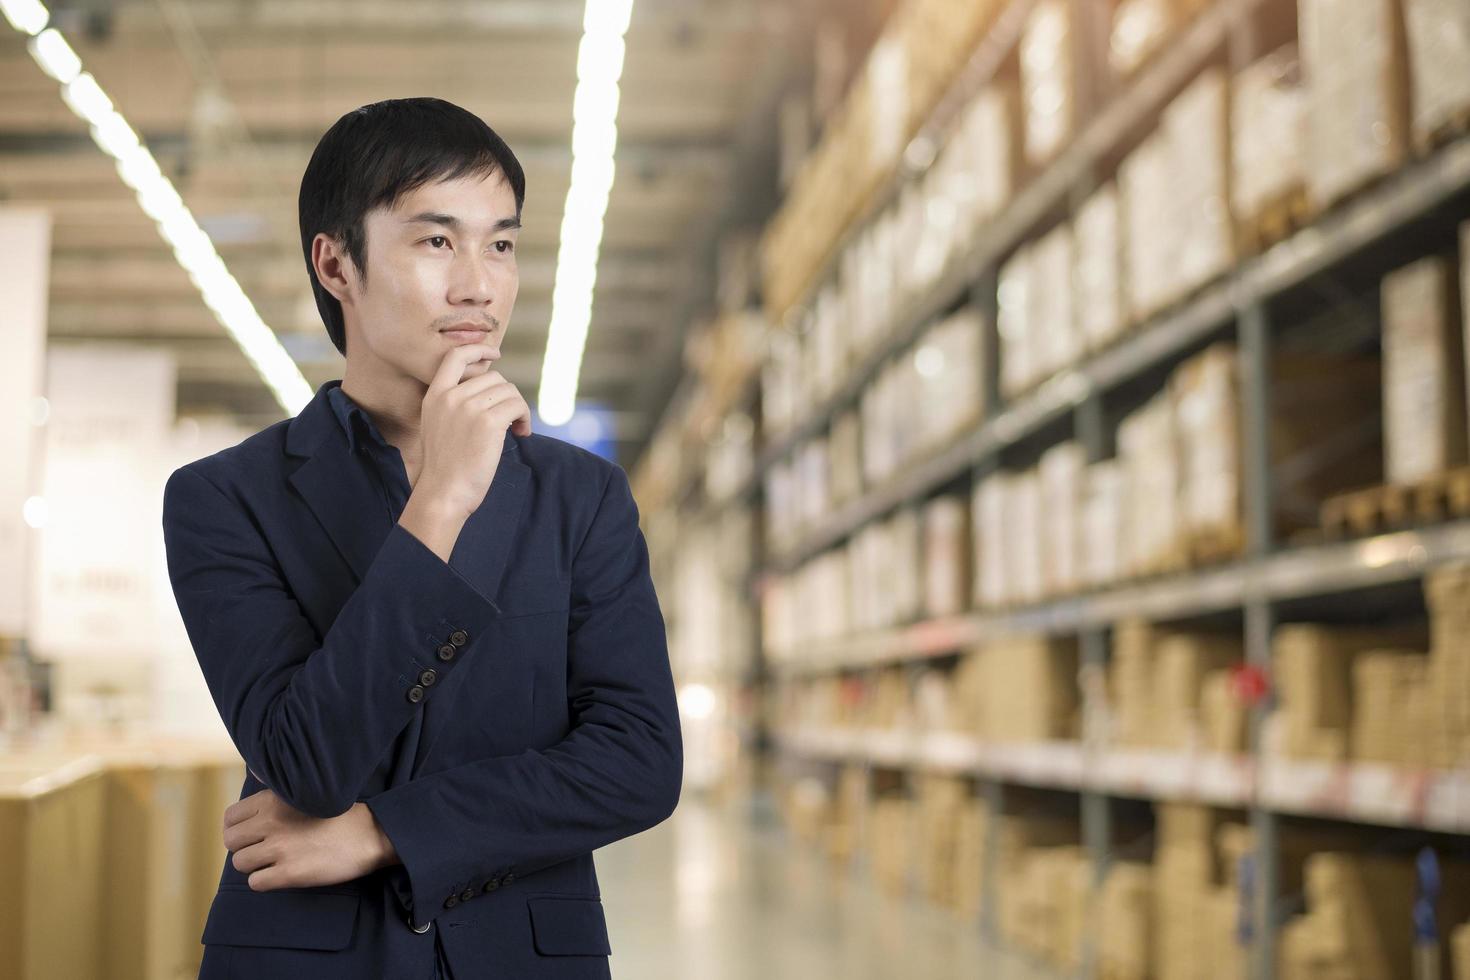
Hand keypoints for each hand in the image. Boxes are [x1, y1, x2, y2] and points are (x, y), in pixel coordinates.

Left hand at [223, 788, 397, 890]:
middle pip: (231, 841)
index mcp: (272, 801)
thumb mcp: (305, 791)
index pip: (230, 817)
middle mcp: (271, 822)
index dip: (238, 827)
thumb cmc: (339, 813)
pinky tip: (281, 873)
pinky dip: (265, 880)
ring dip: (254, 865)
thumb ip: (275, 785)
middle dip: (244, 846)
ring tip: (273, 861)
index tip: (252, 833)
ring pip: (240, 863)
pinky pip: (255, 882)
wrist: (370, 834)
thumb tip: (254, 771)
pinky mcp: (289, 873)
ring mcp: (279, 849)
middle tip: (262, 849)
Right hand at [416, 342, 531, 518]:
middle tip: (511, 419)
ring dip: (518, 408)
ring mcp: (468, 408)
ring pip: (508, 390)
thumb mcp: (439, 425)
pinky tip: (521, 433)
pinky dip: (525, 417)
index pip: (456, 357)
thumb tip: (491, 387)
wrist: (444, 492)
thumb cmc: (446, 466)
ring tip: (516, 428)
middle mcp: (450, 397)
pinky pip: (518, 405)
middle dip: (507, 395)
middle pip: (493, 377)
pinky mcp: (488, 422)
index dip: (478, 349)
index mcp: (435, 395)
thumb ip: (455, 403)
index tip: (495, 353)